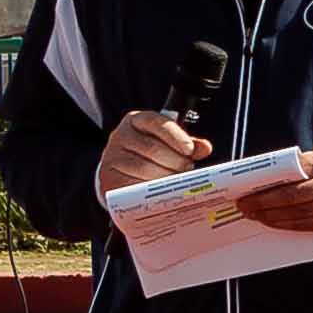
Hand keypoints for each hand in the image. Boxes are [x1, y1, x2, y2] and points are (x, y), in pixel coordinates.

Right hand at [96, 110, 210, 192]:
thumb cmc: (149, 154)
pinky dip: (151, 190)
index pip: (157, 123)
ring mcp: (111, 156)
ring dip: (166, 176)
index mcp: (136, 120)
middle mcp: (120, 136)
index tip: (190, 150)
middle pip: (153, 148)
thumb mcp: (167, 142)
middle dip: (176, 161)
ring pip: (144, 168)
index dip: (176, 136)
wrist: (120, 171)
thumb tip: (204, 148)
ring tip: (176, 180)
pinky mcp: (108, 177)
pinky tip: (161, 192)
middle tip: (187, 169)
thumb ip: (187, 144)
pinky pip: (133, 184)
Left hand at [242, 148, 312, 232]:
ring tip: (256, 216)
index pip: (292, 182)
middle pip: (294, 201)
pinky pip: (309, 227)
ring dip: (273, 219)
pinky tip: (275, 222)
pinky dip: (289, 226)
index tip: (247, 196)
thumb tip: (264, 179)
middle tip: (246, 208)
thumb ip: (296, 165)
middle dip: (265, 207)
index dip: (267, 193)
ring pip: (299, 217)